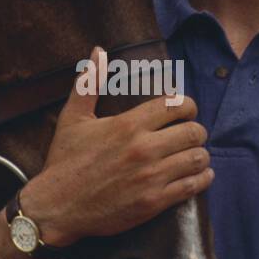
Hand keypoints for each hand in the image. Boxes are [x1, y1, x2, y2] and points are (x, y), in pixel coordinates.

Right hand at [21, 46, 213, 245]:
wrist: (57, 207)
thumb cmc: (65, 161)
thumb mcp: (73, 119)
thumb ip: (89, 83)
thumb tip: (98, 51)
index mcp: (128, 125)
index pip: (176, 105)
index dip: (188, 105)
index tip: (185, 111)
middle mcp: (143, 149)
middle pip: (194, 132)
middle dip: (196, 131)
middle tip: (190, 135)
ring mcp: (151, 177)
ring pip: (197, 158)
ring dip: (200, 155)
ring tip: (193, 155)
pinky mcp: (154, 202)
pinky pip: (193, 186)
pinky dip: (201, 179)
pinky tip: (197, 176)